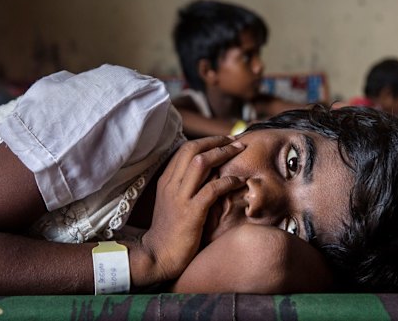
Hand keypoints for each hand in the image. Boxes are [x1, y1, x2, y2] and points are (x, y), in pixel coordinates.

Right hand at [141, 136, 245, 281]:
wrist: (158, 256)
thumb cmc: (170, 231)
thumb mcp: (172, 202)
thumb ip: (185, 186)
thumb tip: (208, 173)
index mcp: (166, 180)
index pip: (185, 149)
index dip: (207, 141)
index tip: (224, 140)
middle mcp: (171, 184)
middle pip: (192, 149)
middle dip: (216, 141)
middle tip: (236, 141)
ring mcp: (180, 197)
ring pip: (201, 162)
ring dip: (223, 154)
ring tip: (240, 152)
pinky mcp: (191, 213)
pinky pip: (212, 189)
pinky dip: (228, 181)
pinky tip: (239, 181)